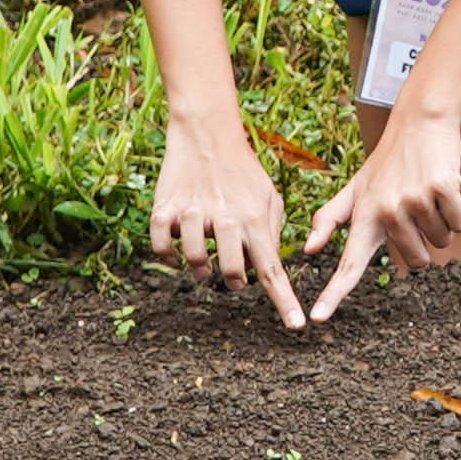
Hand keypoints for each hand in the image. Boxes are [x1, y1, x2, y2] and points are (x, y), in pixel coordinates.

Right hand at [151, 114, 307, 325]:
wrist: (206, 133)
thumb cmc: (242, 170)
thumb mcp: (269, 196)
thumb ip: (272, 232)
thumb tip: (269, 268)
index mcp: (255, 218)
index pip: (272, 269)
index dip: (285, 301)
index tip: (297, 326)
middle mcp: (226, 219)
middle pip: (231, 274)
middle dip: (234, 282)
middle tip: (234, 276)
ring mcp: (193, 214)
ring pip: (196, 263)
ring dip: (201, 270)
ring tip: (206, 262)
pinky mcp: (165, 209)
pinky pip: (163, 248)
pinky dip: (169, 257)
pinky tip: (178, 251)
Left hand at [303, 109, 460, 299]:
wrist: (419, 122)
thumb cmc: (387, 162)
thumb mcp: (355, 189)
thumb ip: (331, 218)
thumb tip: (308, 250)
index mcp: (364, 216)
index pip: (347, 263)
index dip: (333, 293)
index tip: (318, 318)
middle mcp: (387, 211)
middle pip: (416, 262)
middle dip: (423, 242)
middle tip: (414, 210)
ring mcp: (414, 200)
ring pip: (441, 242)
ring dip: (440, 223)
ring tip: (426, 195)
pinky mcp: (442, 189)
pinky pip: (458, 223)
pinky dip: (457, 211)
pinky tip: (444, 188)